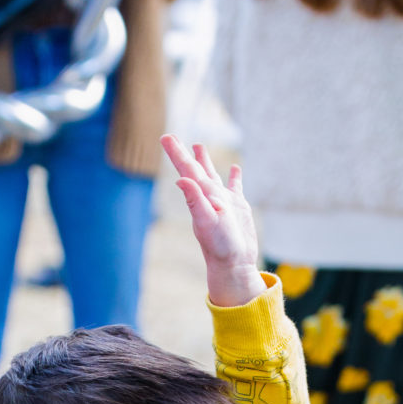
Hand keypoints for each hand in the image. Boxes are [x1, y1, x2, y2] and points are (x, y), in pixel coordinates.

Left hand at [161, 134, 265, 307]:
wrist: (235, 265)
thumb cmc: (221, 246)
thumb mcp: (208, 222)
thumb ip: (196, 201)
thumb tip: (182, 180)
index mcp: (201, 197)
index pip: (186, 170)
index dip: (176, 153)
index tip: (165, 138)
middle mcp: (209, 197)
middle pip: (194, 169)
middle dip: (183, 153)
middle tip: (170, 137)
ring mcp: (224, 201)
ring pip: (212, 175)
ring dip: (204, 161)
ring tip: (198, 145)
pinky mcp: (237, 208)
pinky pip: (235, 187)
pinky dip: (234, 177)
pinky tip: (235, 169)